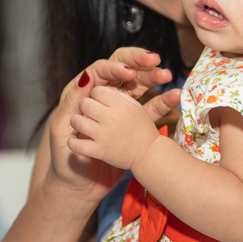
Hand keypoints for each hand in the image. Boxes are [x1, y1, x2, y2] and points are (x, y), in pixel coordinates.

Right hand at [42, 48, 175, 203]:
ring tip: (129, 71)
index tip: (159, 61)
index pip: (128, 69)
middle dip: (132, 59)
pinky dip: (83, 85)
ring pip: (94, 72)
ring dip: (111, 68)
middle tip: (151, 59)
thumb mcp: (135, 129)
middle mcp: (95, 92)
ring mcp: (78, 100)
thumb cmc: (111, 156)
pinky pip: (74, 93)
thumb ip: (151, 111)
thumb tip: (178, 94)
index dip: (142, 62)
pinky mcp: (64, 112)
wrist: (84, 182)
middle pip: (113, 64)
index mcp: (113, 95)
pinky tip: (93, 81)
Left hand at [68, 86, 164, 169]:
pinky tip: (78, 141)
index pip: (97, 90)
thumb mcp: (134, 107)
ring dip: (78, 124)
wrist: (149, 158)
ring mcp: (104, 135)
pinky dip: (74, 143)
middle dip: (86, 108)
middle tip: (92, 116)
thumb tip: (90, 76)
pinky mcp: (100, 152)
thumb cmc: (141, 130)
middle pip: (85, 103)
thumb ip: (115, 93)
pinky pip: (76, 144)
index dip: (97, 96)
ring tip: (84, 128)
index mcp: (122, 104)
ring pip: (77, 121)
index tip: (101, 104)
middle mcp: (112, 117)